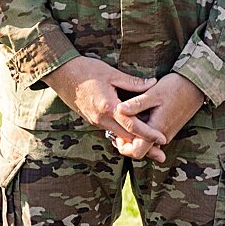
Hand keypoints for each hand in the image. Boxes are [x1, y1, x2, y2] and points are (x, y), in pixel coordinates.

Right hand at [44, 56, 164, 152]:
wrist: (61, 74)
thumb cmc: (87, 70)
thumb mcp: (112, 74)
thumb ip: (133, 82)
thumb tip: (153, 83)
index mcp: (108, 107)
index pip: (132, 126)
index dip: (149, 133)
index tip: (163, 139)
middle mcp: (101, 119)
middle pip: (127, 138)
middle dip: (144, 146)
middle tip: (160, 155)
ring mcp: (96, 121)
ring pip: (118, 136)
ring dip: (134, 142)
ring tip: (150, 149)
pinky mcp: (93, 119)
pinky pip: (111, 131)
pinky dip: (124, 135)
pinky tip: (133, 137)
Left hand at [112, 73, 205, 163]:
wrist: (198, 84)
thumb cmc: (177, 86)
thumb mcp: (154, 93)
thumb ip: (136, 104)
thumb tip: (117, 110)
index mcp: (158, 129)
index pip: (136, 152)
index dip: (123, 147)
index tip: (117, 135)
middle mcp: (163, 136)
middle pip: (140, 149)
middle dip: (127, 142)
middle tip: (119, 128)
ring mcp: (167, 133)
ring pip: (146, 142)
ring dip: (135, 135)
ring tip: (128, 119)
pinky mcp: (169, 128)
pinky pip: (153, 136)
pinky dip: (143, 131)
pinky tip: (139, 116)